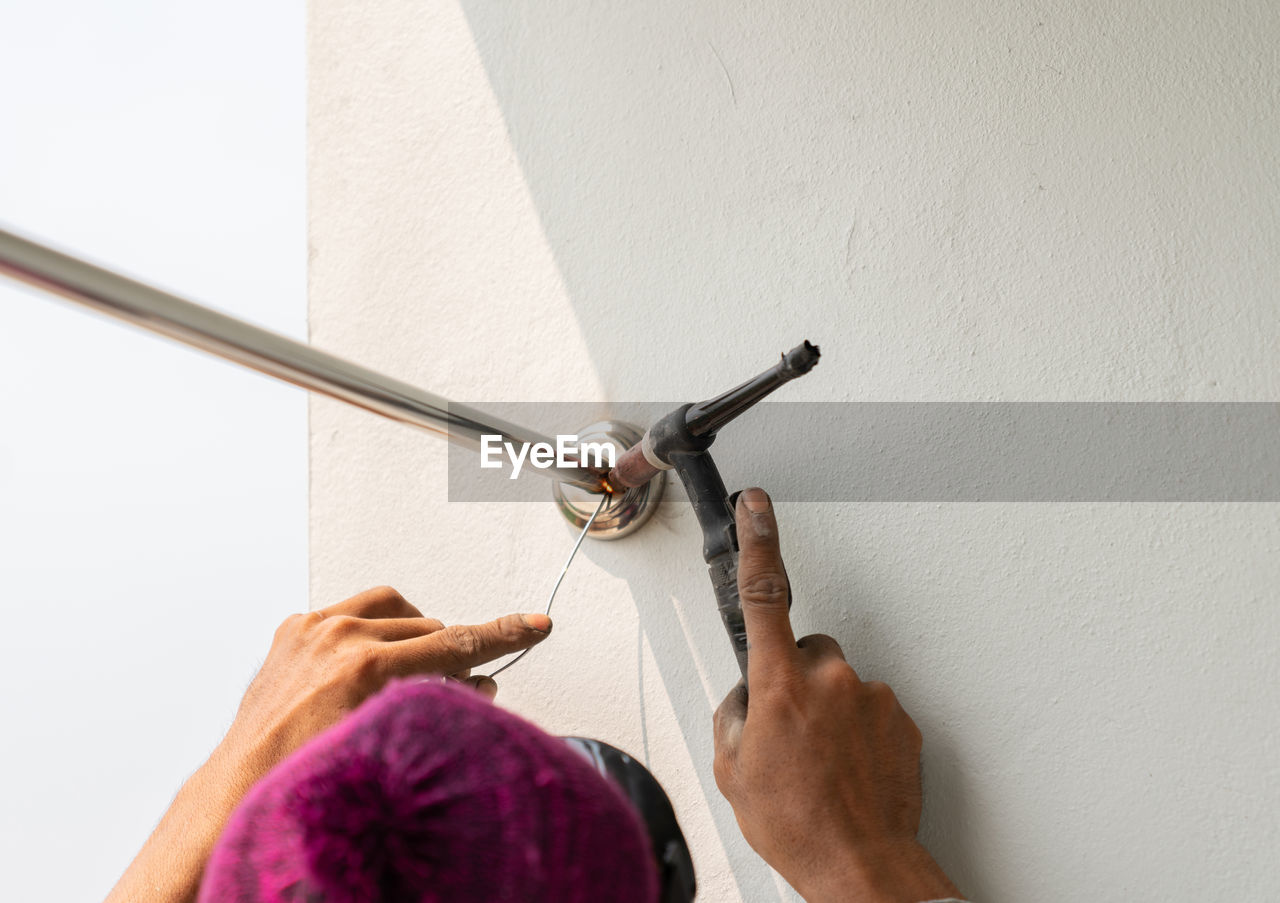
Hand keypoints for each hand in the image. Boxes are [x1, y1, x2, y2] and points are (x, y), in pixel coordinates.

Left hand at [219, 585, 551, 775]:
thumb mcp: (390, 741)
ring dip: (409, 636)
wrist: (246, 782)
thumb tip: (478, 687)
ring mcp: (314, 627)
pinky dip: (371, 630)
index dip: (503, 635)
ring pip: (395, 610)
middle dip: (446, 658)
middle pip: (430, 629)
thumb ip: (441, 708)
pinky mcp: (297, 626)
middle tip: (449, 690)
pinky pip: (355, 610)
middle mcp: (339, 637)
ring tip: (407, 672)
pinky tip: (368, 661)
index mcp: (365, 666)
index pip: (455, 643)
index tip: (535, 624)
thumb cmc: (310, 773)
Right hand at [712, 489, 959, 902]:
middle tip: (789, 731)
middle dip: (795, 678)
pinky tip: (848, 768)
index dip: (759, 542)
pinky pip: (870, 708)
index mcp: (780, 685)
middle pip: (807, 649)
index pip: (764, 594)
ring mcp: (872, 697)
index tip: (756, 507)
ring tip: (822, 762)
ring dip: (828, 709)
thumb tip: (746, 698)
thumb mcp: (733, 770)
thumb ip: (733, 715)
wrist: (861, 865)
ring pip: (840, 682)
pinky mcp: (903, 719)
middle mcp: (830, 679)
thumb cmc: (798, 825)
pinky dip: (858, 730)